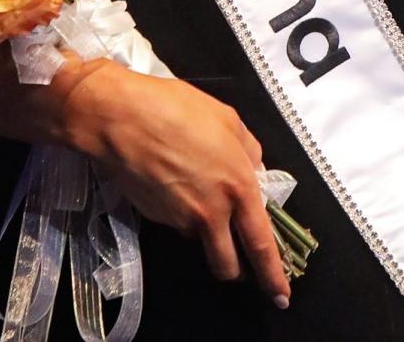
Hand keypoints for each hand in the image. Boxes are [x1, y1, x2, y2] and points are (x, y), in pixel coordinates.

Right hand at [60, 60, 290, 306]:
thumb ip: (248, 149)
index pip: (261, 245)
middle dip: (236, 269)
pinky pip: (177, 222)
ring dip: (205, 230)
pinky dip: (180, 210)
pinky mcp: (156, 218)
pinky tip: (171, 179)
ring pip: (201, 240)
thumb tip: (253, 167)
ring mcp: (180, 220)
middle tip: (237, 258)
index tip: (281, 295)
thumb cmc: (176, 108)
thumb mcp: (227, 118)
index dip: (273, 275)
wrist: (122, 118)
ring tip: (194, 189)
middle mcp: (211, 213)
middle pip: (228, 265)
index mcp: (238, 187)